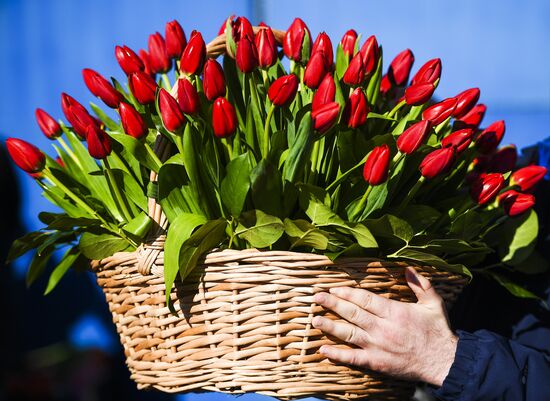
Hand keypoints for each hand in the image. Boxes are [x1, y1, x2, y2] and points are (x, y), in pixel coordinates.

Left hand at [312, 266, 457, 386]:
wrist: (444, 362)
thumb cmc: (438, 331)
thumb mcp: (434, 303)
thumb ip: (421, 284)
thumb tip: (408, 268)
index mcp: (394, 311)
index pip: (364, 299)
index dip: (347, 293)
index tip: (334, 289)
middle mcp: (382, 327)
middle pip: (352, 313)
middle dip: (332, 304)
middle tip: (317, 297)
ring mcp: (377, 346)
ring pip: (348, 334)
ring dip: (330, 326)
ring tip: (314, 320)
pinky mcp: (376, 362)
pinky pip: (353, 358)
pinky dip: (337, 354)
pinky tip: (323, 350)